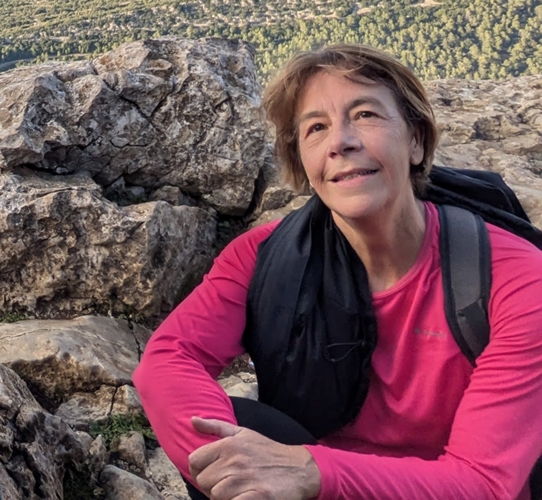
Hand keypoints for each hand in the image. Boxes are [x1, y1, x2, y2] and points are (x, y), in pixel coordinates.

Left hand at [188, 417, 320, 499]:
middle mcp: (235, 460)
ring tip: (238, 491)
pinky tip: (244, 497)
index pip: (195, 461)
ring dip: (224, 497)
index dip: (200, 470)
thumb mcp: (242, 433)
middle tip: (229, 484)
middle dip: (212, 486)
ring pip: (215, 496)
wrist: (298, 468)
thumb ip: (215, 427)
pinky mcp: (257, 497)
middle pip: (203, 482)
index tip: (212, 473)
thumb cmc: (266, 451)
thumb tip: (192, 420)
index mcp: (229, 444)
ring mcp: (245, 479)